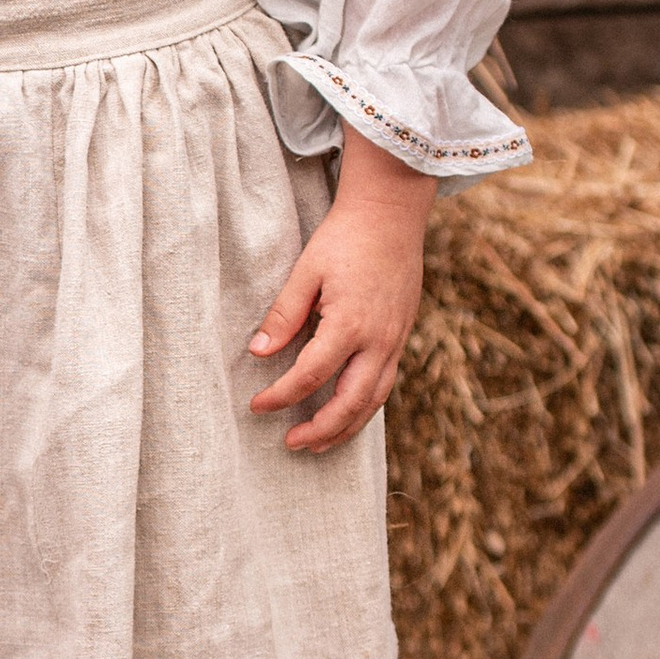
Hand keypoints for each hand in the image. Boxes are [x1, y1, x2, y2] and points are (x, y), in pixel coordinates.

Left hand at [248, 129, 435, 451]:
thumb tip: (257, 353)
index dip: (281, 396)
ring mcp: (395, 340)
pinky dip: (365, 406)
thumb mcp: (306, 271)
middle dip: (320, 430)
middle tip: (290, 443)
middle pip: (350, 403)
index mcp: (351, 323)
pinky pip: (385, 384)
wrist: (392, 214)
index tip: (257, 406)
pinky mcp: (402, 336)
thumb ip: (283, 315)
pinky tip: (347, 413)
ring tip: (317, 444)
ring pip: (374, 400)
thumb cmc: (345, 238)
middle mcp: (379, 340)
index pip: (311, 375)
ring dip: (346, 427)